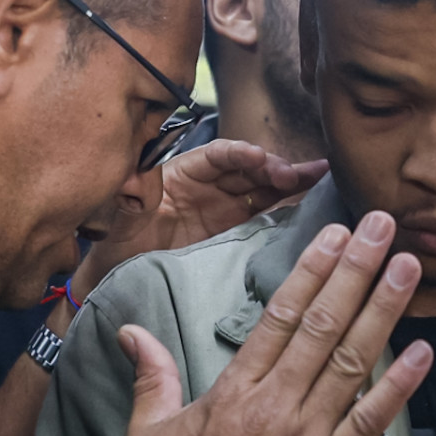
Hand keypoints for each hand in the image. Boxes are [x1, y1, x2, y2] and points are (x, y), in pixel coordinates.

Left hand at [73, 140, 326, 298]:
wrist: (120, 280)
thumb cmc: (115, 244)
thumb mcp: (118, 218)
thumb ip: (130, 197)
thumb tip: (134, 183)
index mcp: (180, 174)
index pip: (214, 156)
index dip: (237, 155)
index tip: (256, 158)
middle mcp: (207, 187)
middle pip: (245, 169)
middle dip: (271, 168)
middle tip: (295, 175)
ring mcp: (223, 209)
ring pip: (261, 188)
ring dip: (289, 181)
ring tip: (319, 175)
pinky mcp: (234, 232)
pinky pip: (264, 214)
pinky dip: (286, 206)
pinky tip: (312, 201)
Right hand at [117, 211, 430, 435]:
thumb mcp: (147, 431)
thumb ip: (151, 373)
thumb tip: (131, 330)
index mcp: (233, 391)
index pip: (281, 316)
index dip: (313, 270)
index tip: (336, 234)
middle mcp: (274, 406)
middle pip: (325, 324)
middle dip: (357, 270)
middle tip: (385, 227)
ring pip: (353, 362)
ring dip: (385, 310)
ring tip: (410, 267)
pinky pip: (369, 424)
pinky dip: (398, 386)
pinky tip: (423, 350)